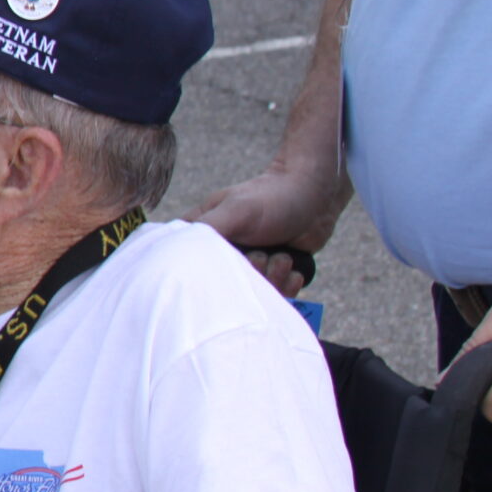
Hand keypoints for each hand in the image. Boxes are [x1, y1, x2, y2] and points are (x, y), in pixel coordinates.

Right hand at [186, 164, 346, 297]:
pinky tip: (292, 266)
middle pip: (225, 285)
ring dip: (273, 278)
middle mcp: (225, 252)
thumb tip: (175, 252)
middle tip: (262, 256)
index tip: (228, 264)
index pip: (187, 263)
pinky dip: (288, 284)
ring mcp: (251, 265)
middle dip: (250, 274)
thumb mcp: (234, 210)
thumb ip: (205, 228)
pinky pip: (277, 295)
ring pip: (253, 292)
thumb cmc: (271, 197)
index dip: (203, 272)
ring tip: (282, 257)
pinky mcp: (274, 274)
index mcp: (205, 235)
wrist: (316, 196)